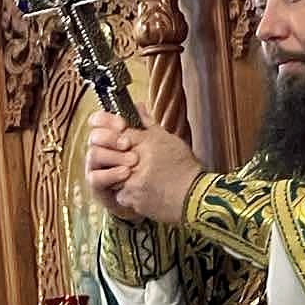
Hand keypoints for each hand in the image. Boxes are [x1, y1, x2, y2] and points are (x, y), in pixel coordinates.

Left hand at [85, 106, 203, 224]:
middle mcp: (136, 160)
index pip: (118, 133)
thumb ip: (148, 124)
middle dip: (116, 159)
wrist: (193, 195)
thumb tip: (137, 106)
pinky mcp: (131, 198)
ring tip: (139, 180)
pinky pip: (119, 195)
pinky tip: (140, 192)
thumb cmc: (184, 168)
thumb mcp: (169, 140)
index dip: (115, 138)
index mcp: (145, 142)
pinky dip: (127, 194)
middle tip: (128, 165)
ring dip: (121, 178)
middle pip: (111, 155)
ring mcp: (132, 180)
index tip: (119, 146)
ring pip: (113, 176)